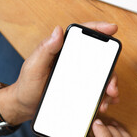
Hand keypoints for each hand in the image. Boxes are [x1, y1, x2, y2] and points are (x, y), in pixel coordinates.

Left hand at [1, 22, 119, 124]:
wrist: (23, 106)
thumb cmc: (26, 85)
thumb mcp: (33, 67)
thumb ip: (45, 49)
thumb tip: (58, 31)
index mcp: (62, 51)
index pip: (82, 35)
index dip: (98, 29)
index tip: (112, 29)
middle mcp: (72, 61)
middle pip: (98, 58)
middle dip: (110, 69)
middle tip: (111, 84)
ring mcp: (77, 76)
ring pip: (100, 76)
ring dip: (109, 85)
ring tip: (108, 98)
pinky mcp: (79, 90)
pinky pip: (95, 91)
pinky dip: (103, 97)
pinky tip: (104, 103)